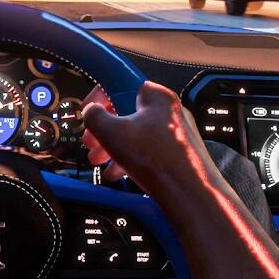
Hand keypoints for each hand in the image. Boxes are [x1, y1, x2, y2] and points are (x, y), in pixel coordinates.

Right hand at [81, 82, 208, 196]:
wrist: (191, 194)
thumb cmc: (156, 160)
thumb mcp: (111, 133)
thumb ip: (94, 116)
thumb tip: (91, 112)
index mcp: (157, 96)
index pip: (121, 83)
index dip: (99, 97)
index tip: (88, 110)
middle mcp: (169, 111)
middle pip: (126, 112)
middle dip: (103, 129)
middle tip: (90, 142)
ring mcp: (176, 133)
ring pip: (136, 134)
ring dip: (113, 147)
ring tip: (100, 162)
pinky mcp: (179, 154)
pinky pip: (149, 150)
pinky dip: (131, 159)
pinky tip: (118, 173)